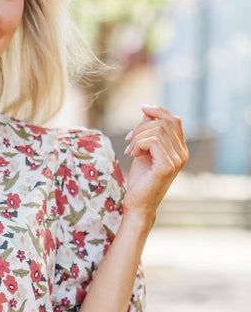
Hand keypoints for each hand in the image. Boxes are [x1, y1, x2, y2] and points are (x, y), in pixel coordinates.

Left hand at [123, 106, 187, 227]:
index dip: (158, 110)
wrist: (138, 204)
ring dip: (137, 137)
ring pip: (157, 131)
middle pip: (164, 122)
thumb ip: (148, 132)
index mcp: (180, 149)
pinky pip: (152, 141)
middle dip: (142, 127)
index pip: (174, 120)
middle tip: (129, 140)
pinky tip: (132, 155)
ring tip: (130, 150)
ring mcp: (177, 160)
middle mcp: (183, 153)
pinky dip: (138, 144)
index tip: (141, 107)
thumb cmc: (141, 179)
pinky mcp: (167, 166)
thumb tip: (147, 110)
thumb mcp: (144, 150)